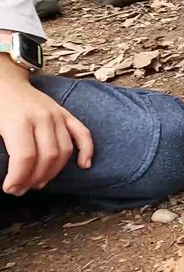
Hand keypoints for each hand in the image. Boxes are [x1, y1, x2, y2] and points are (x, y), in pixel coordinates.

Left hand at [0, 59, 93, 195]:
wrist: (5, 81)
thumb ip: (0, 148)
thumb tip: (9, 175)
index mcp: (18, 121)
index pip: (25, 157)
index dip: (18, 178)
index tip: (10, 188)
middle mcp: (42, 118)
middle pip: (46, 157)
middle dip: (34, 179)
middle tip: (22, 189)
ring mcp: (57, 116)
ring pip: (64, 151)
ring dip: (53, 172)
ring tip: (39, 182)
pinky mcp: (66, 114)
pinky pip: (82, 134)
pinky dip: (87, 151)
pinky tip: (84, 165)